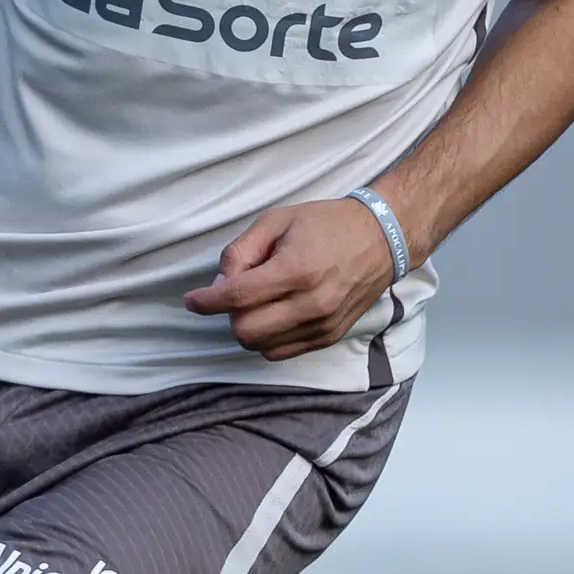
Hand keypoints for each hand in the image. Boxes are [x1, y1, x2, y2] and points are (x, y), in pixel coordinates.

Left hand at [184, 197, 399, 359]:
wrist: (382, 239)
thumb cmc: (327, 224)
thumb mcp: (277, 220)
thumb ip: (241, 251)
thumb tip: (221, 283)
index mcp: (296, 270)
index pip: (237, 298)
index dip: (206, 302)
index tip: (192, 301)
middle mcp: (311, 303)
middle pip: (245, 330)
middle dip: (229, 314)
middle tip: (236, 292)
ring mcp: (322, 325)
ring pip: (261, 347)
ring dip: (249, 327)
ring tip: (260, 301)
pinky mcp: (329, 336)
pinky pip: (282, 352)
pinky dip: (268, 338)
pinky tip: (274, 314)